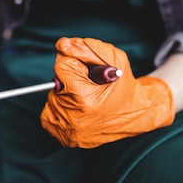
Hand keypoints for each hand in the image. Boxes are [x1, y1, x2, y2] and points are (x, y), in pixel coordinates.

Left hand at [40, 37, 174, 147]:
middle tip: (88, 86)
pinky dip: (60, 107)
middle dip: (70, 79)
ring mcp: (68, 131)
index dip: (75, 64)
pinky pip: (48, 114)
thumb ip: (86, 47)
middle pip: (56, 83)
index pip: (61, 67)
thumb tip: (61, 45)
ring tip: (85, 98)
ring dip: (65, 93)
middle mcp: (74, 118)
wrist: (135, 114)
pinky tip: (77, 108)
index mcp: (85, 98)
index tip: (87, 71)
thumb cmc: (123, 85)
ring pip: (52, 97)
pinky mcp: (65, 138)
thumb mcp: (113, 59)